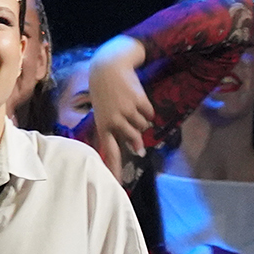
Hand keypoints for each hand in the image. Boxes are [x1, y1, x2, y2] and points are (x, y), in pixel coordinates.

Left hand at [87, 39, 155, 177]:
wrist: (108, 69)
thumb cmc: (105, 94)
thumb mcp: (106, 114)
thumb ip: (120, 133)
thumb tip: (140, 150)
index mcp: (103, 125)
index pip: (110, 152)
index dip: (115, 169)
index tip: (117, 185)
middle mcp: (114, 121)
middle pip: (135, 139)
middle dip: (137, 134)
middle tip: (130, 120)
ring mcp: (126, 111)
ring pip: (144, 126)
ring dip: (141, 119)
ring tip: (129, 106)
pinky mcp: (138, 101)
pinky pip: (150, 114)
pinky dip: (147, 109)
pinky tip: (136, 98)